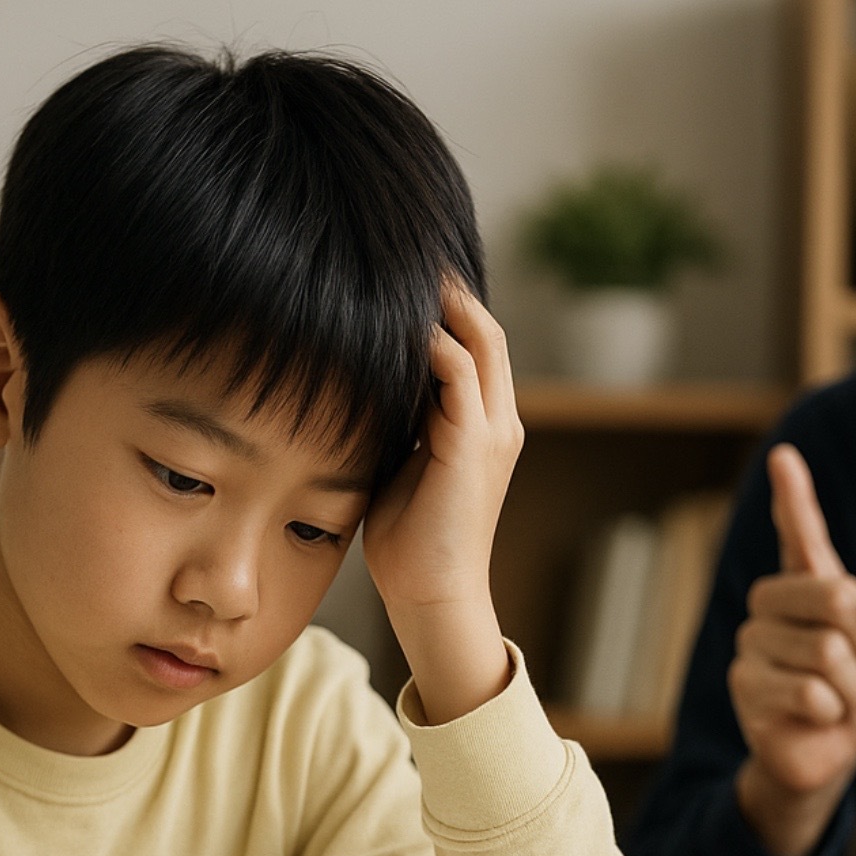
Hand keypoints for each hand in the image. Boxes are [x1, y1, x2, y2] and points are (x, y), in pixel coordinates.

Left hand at [364, 281, 521, 724]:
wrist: (432, 598)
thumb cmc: (409, 544)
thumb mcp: (401, 466)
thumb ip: (397, 425)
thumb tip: (355, 388)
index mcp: (485, 427)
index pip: (476, 345)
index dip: (445, 308)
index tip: (398, 280)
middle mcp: (500, 421)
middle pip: (485, 328)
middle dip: (447, 289)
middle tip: (401, 257)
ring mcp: (493, 431)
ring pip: (480, 338)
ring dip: (441, 303)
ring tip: (397, 273)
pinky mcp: (474, 445)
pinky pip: (458, 372)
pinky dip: (429, 341)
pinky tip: (393, 325)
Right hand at [732, 443, 855, 855]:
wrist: (834, 752)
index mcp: (813, 583)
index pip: (801, 532)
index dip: (796, 496)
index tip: (787, 457)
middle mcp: (775, 602)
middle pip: (837, 597)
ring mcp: (754, 641)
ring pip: (827, 650)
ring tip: (846, 697)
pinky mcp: (746, 684)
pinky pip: (812, 690)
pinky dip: (835, 711)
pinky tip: (822, 717)